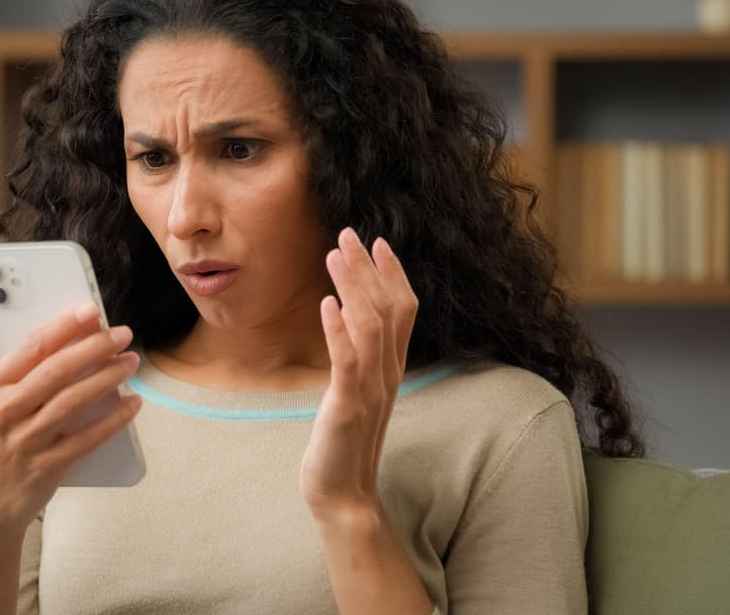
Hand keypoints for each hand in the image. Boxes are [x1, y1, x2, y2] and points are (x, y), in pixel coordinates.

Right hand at [0, 298, 142, 539]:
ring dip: (107, 379)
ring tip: (131, 362)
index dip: (63, 326)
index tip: (91, 310)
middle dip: (93, 348)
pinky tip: (133, 404)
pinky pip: (88, 439)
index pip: (30, 348)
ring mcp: (26, 442)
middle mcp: (5, 412)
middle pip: (56, 372)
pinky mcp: (48, 467)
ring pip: (73, 402)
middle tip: (122, 334)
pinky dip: (113, 420)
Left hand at [299, 227, 418, 515]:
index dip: (393, 274)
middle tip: (348, 233)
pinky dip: (340, 329)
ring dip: (354, 286)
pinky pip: (349, 361)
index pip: (403, 310)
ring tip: (334, 255)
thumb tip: (348, 322)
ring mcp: (371, 389)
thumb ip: (358, 360)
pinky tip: (327, 304)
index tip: (378, 242)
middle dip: (370, 268)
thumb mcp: (355, 393)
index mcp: (390, 369)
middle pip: (390, 308)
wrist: (343, 495)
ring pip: (372, 325)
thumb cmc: (343, 444)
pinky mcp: (349, 406)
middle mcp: (387, 374)